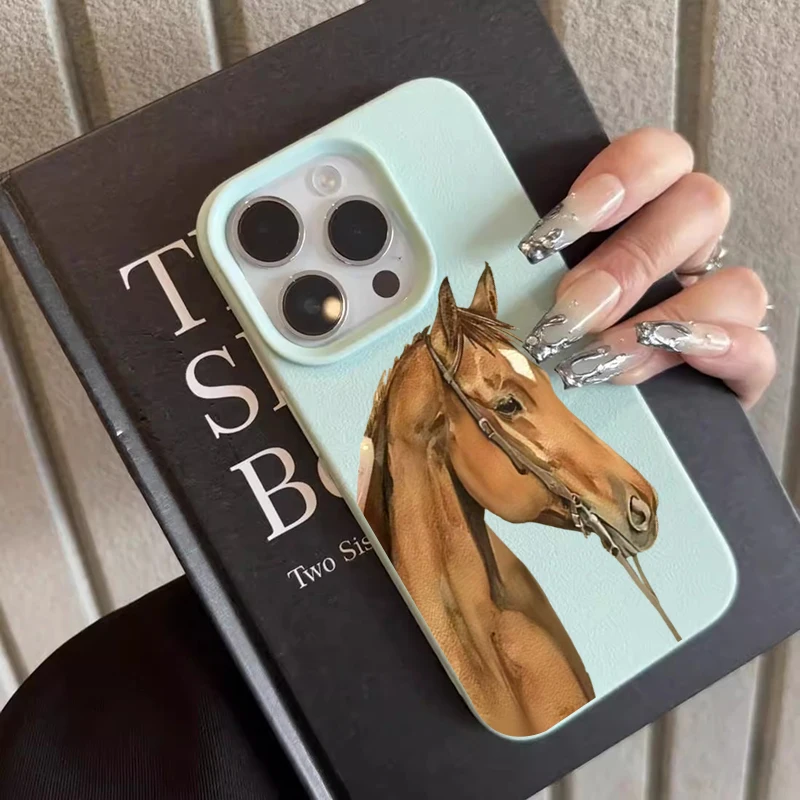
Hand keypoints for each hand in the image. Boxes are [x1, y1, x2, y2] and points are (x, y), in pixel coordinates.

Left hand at [519, 128, 772, 408]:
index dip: (619, 176)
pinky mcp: (736, 364)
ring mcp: (715, 305)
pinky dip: (720, 350)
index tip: (555, 229)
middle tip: (570, 311)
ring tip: (600, 359)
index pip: (656, 158)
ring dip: (662, 320)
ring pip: (734, 280)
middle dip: (627, 264)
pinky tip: (675, 359)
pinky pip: (758, 347)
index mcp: (638, 217)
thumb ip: (512, 273)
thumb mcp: (522, 298)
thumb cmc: (546, 344)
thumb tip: (449, 265)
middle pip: (697, 209)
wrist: (586, 425)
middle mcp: (684, 250)